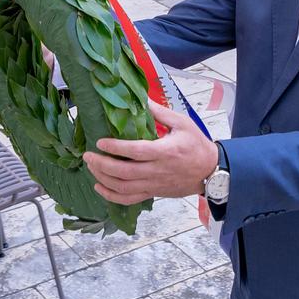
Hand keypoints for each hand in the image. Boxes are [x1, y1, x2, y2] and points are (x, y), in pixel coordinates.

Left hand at [86, 103, 218, 202]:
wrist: (210, 171)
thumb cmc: (196, 145)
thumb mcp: (182, 123)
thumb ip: (161, 112)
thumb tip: (141, 99)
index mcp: (165, 152)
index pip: (136, 152)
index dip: (116, 147)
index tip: (100, 141)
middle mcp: (157, 171)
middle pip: (124, 172)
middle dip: (102, 165)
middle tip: (88, 155)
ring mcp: (154, 184)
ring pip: (124, 187)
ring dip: (103, 179)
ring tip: (91, 166)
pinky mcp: (153, 192)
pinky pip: (130, 199)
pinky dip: (112, 196)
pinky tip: (99, 187)